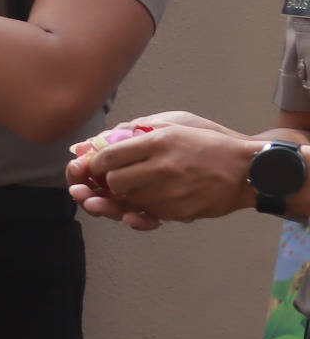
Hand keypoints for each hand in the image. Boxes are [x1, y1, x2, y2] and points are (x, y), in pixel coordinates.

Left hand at [66, 123, 257, 225]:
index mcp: (159, 141)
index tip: (91, 166)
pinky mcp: (179, 211)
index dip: (92, 164)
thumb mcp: (174, 123)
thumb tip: (95, 142)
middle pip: (113, 183)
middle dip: (106, 183)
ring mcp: (172, 192)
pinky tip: (143, 202)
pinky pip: (147, 215)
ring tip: (128, 190)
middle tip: (109, 181)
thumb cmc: (208, 143)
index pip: (108, 156)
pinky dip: (140, 210)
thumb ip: (134, 129)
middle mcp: (163, 167)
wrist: (248, 169)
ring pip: (127, 202)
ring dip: (122, 198)